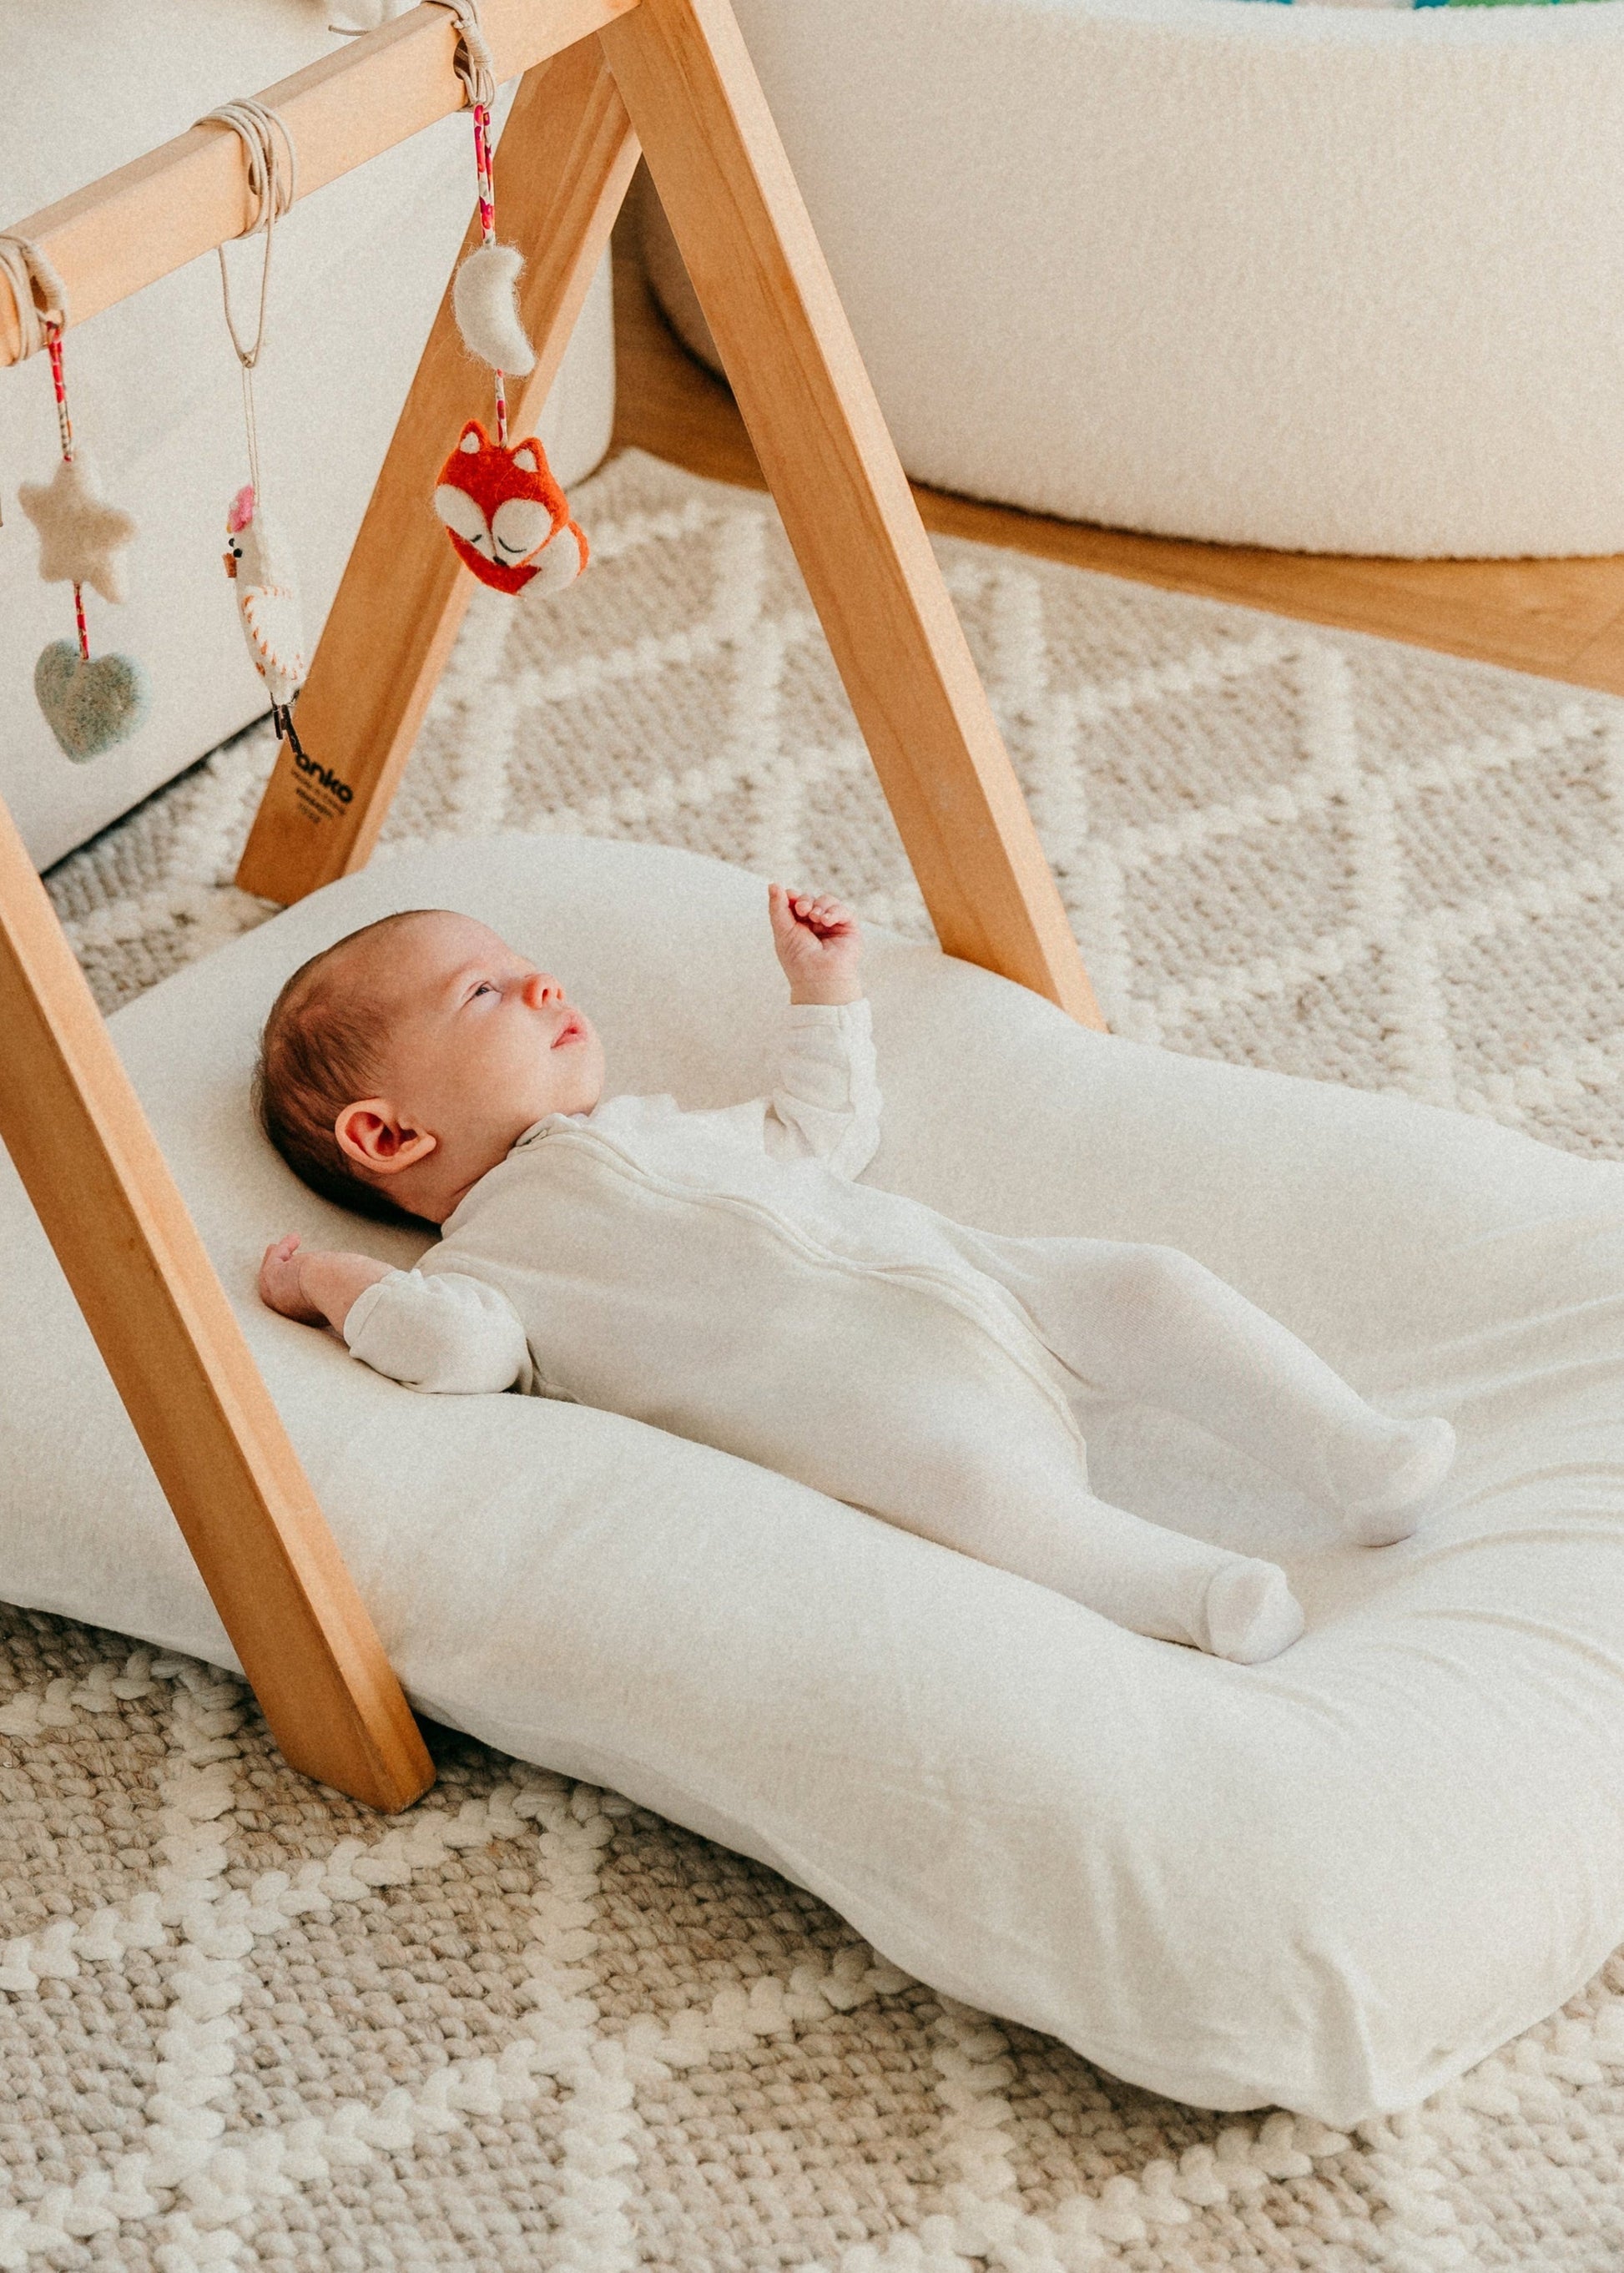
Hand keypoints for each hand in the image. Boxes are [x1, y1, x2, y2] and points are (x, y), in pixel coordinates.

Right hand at [259, 1235, 392, 1334]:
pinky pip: (273, 1261)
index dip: (301, 1287)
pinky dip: (282, 1249)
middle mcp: (291, 1310)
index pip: (302, 1301)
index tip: (305, 1276)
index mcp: (310, 1316)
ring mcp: (278, 1296)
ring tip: (285, 1245)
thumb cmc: (356, 1295)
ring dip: (278, 1258)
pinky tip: (294, 1238)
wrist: (342, 1291)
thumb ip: (362, 1292)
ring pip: (273, 1274)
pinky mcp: (273, 1279)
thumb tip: (391, 1286)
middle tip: (284, 1259)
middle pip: (280, 1289)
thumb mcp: (356, 1294)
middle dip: (280, 1272)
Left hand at [768, 883, 863, 1005]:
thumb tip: (773, 884)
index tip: (790, 897)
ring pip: (827, 901)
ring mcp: (832, 926)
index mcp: (798, 927)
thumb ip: (777, 907)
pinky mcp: (849, 929)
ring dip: (820, 905)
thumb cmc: (798, 960)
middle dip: (805, 900)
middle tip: (802, 909)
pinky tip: (826, 921)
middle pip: (811, 899)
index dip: (793, 896)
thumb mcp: (782, 931)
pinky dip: (834, 911)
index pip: (796, 902)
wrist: (819, 978)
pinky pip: (843, 910)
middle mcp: (815, 926)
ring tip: (816, 918)